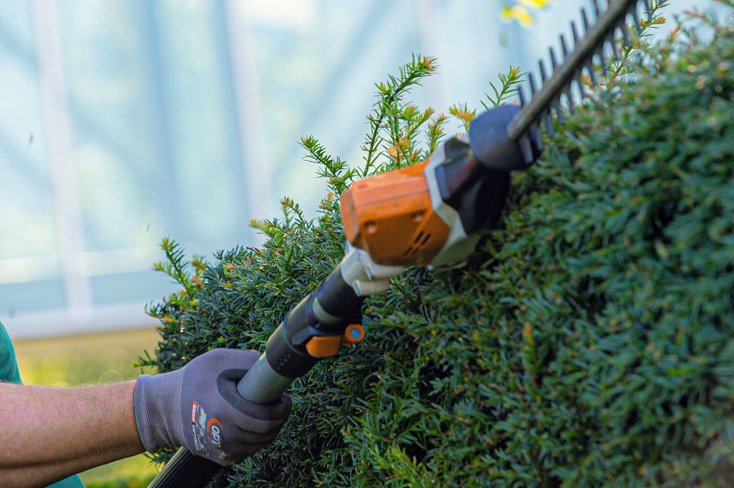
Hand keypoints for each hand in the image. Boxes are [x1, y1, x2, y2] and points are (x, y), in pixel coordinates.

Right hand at [134, 348, 290, 464]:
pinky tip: (249, 424)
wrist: (164, 408)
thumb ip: (247, 361)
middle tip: (279, 403)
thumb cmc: (193, 379)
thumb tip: (271, 368)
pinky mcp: (220, 457)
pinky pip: (248, 450)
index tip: (285, 398)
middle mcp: (225, 435)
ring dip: (269, 429)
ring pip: (260, 444)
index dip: (282, 409)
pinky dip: (254, 439)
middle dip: (278, 417)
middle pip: (267, 433)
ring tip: (265, 412)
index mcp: (226, 410)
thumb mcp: (218, 359)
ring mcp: (222, 450)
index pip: (266, 419)